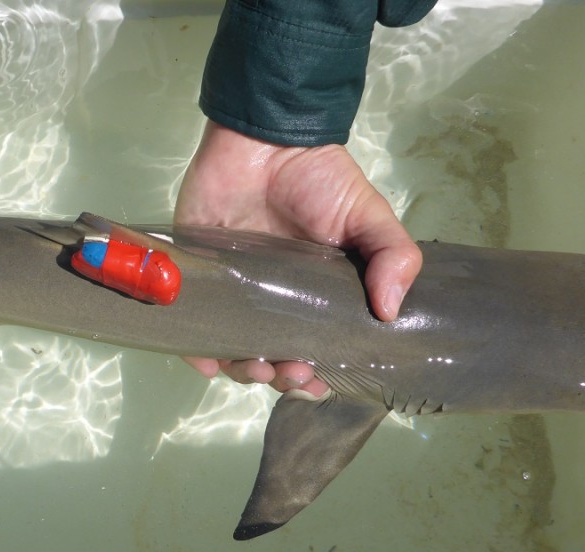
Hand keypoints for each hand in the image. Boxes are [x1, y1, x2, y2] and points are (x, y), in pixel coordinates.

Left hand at [175, 121, 422, 395]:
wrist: (264, 139)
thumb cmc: (319, 180)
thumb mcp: (369, 216)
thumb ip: (392, 257)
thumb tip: (392, 313)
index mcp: (311, 299)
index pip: (312, 352)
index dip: (313, 376)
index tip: (318, 380)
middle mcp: (270, 304)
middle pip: (270, 361)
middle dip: (280, 377)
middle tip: (290, 368)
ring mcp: (232, 293)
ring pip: (231, 352)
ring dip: (244, 371)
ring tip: (256, 364)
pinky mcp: (197, 278)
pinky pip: (192, 327)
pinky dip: (198, 352)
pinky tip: (210, 359)